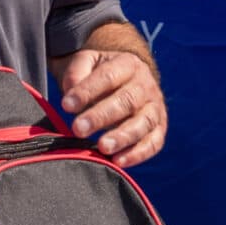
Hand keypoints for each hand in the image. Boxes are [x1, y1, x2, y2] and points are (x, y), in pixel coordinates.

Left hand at [54, 48, 166, 166]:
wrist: (125, 81)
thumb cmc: (99, 75)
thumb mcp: (87, 63)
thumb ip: (76, 73)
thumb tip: (71, 92)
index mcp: (128, 64)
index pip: (108, 76)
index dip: (88, 91)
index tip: (66, 105)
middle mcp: (145, 85)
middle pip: (127, 101)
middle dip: (101, 116)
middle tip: (78, 129)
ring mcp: (155, 107)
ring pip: (144, 122)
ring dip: (122, 137)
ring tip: (101, 147)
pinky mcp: (159, 129)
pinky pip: (154, 142)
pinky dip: (138, 154)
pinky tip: (118, 161)